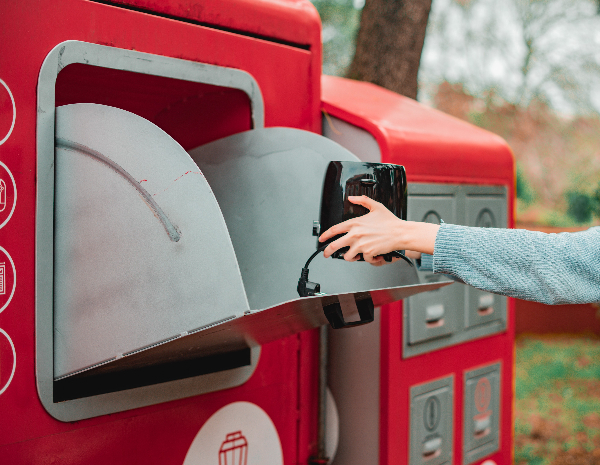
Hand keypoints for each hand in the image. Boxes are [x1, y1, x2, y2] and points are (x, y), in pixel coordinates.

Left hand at [318, 196, 438, 263]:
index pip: (334, 229)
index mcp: (355, 223)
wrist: (400, 233)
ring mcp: (360, 244)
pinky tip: (372, 254)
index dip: (325, 235)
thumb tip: (352, 198)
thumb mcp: (376, 207)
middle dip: (327, 252)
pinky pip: (363, 259)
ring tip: (356, 255)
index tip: (321, 239)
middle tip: (326, 254)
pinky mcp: (367, 252)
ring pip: (347, 256)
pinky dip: (368, 259)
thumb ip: (362, 200)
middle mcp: (355, 234)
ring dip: (351, 257)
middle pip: (334, 246)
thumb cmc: (390, 222)